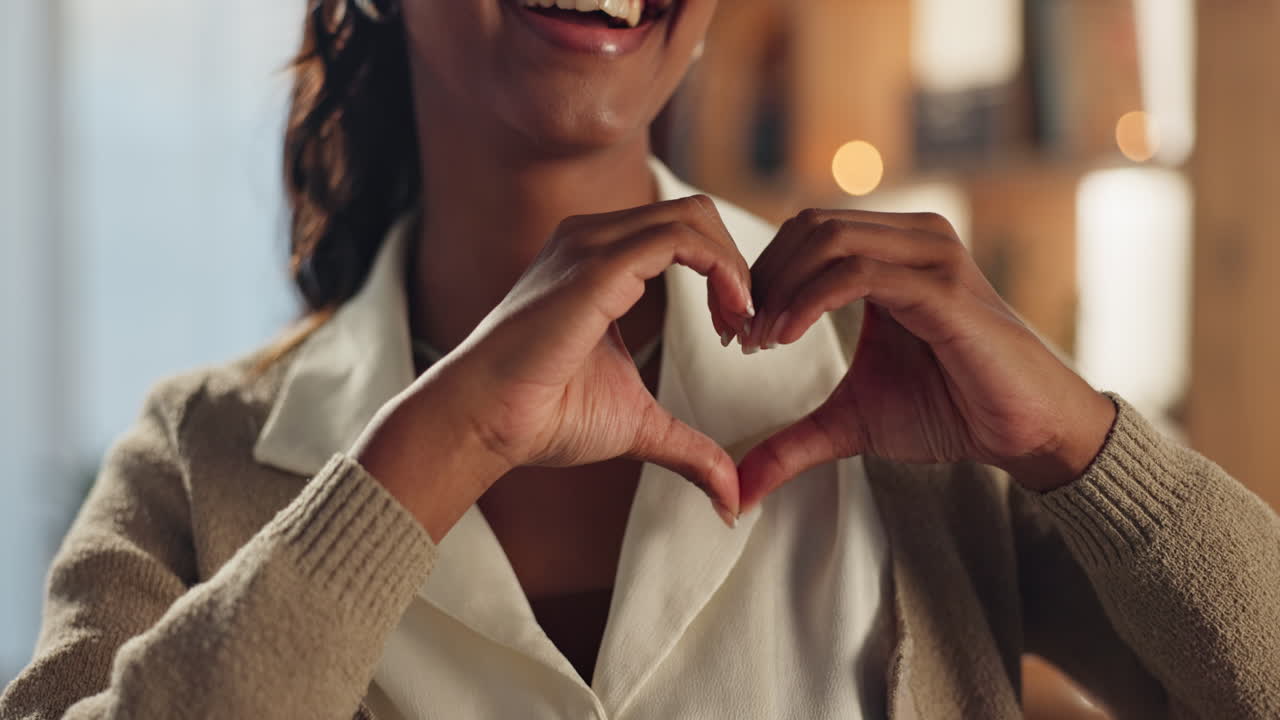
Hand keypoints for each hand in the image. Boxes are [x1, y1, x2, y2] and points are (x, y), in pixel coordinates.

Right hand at [358, 196, 753, 537]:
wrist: (483, 421)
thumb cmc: (543, 417)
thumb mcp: (637, 424)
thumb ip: (688, 447)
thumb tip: (732, 498)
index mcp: (598, 260)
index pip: (683, 232)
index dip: (725, 274)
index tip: (736, 331)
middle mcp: (593, 238)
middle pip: (695, 213)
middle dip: (736, 265)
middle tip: (744, 328)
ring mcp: (591, 245)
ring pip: (692, 217)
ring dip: (734, 268)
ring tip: (738, 325)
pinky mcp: (595, 267)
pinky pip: (679, 239)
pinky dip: (720, 269)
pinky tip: (727, 318)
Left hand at [734, 209, 1117, 511]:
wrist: (1025, 432)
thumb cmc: (950, 411)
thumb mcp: (851, 422)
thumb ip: (793, 442)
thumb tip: (739, 488)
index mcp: (893, 253)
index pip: (806, 231)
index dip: (762, 273)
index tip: (739, 330)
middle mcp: (913, 241)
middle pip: (810, 225)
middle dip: (763, 277)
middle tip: (742, 334)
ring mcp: (932, 259)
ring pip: (828, 239)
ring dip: (780, 287)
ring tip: (761, 340)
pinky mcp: (943, 291)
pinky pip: (857, 275)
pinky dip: (809, 301)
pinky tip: (785, 338)